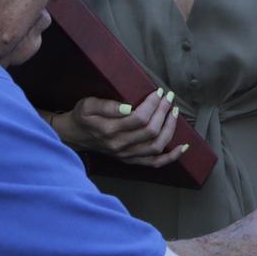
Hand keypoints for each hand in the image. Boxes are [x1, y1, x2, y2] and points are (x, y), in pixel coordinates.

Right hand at [52, 90, 190, 168]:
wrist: (73, 136)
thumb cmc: (81, 117)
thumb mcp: (87, 105)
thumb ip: (107, 106)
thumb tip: (128, 107)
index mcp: (109, 130)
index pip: (139, 118)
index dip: (153, 104)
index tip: (159, 92)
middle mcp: (120, 146)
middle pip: (151, 131)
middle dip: (164, 112)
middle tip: (169, 98)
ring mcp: (126, 155)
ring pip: (156, 146)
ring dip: (170, 129)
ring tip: (174, 113)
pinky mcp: (130, 160)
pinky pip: (154, 163)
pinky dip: (171, 157)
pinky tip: (183, 147)